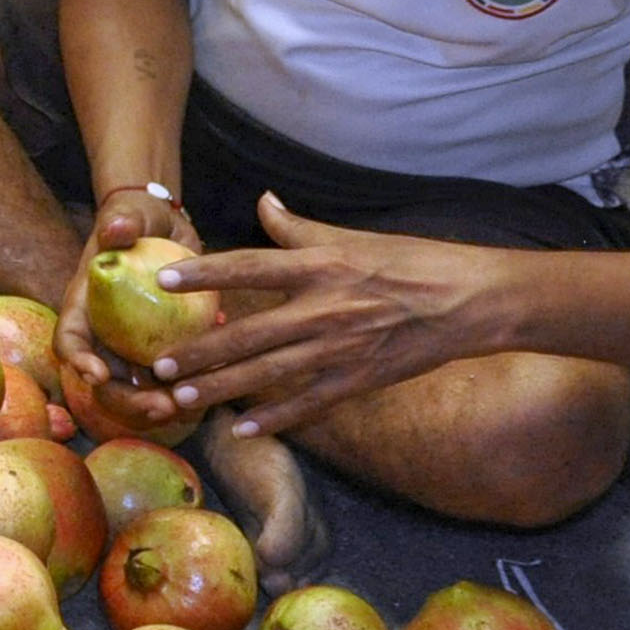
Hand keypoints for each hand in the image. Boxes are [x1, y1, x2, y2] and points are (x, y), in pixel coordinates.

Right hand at [49, 181, 203, 440]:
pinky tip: (215, 381)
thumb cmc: (137, 218)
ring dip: (159, 403)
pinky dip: (190, 383)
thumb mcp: (128, 215)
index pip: (70, 340)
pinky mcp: (162, 347)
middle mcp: (105, 334)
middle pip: (105, 380)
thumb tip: (118, 229)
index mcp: (85, 307)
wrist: (162, 228)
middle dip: (128, 400)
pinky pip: (173, 376)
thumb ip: (121, 221)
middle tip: (160, 407)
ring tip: (187, 407)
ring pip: (139, 388)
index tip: (97, 375)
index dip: (78, 361)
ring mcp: (132, 345)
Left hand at [98, 195, 517, 436]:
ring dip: (223, 388)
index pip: (250, 267)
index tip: (163, 279)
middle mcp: (325, 308)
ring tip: (182, 398)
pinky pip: (309, 403)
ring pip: (269, 373)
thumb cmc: (412, 260)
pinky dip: (276, 418)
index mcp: (322, 266)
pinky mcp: (359, 379)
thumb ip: (298, 226)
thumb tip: (262, 201)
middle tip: (157, 365)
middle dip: (200, 352)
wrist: (471, 301)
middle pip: (249, 333)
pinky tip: (243, 429)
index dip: (205, 273)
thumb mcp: (352, 235)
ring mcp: (341, 349)